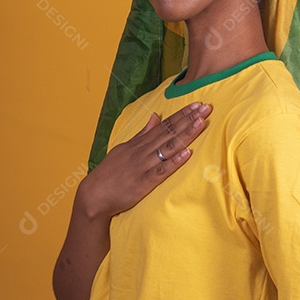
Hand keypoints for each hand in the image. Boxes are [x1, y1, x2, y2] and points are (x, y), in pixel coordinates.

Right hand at [80, 101, 211, 219]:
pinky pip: (161, 171)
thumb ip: (142, 133)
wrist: (93, 195)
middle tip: (205, 107)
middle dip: (188, 119)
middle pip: (169, 132)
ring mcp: (143, 166)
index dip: (181, 114)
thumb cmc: (110, 173)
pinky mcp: (143, 182)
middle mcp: (142, 151)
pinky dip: (174, 162)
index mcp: (139, 143)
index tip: (197, 104)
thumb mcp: (124, 148)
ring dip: (185, 135)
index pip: (164, 125)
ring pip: (168, 147)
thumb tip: (155, 116)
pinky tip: (187, 153)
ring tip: (201, 122)